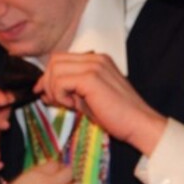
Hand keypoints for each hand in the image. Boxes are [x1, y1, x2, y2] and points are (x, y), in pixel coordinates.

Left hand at [37, 52, 167, 155]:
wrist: (139, 124)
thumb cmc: (118, 115)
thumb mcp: (88, 98)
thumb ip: (69, 90)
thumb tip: (44, 91)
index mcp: (96, 60)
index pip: (62, 59)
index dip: (49, 76)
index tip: (46, 93)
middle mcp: (95, 58)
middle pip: (55, 60)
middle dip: (47, 81)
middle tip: (51, 100)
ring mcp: (94, 66)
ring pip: (55, 69)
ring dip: (54, 89)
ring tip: (66, 104)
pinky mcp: (91, 78)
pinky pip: (61, 81)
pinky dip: (60, 94)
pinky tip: (72, 106)